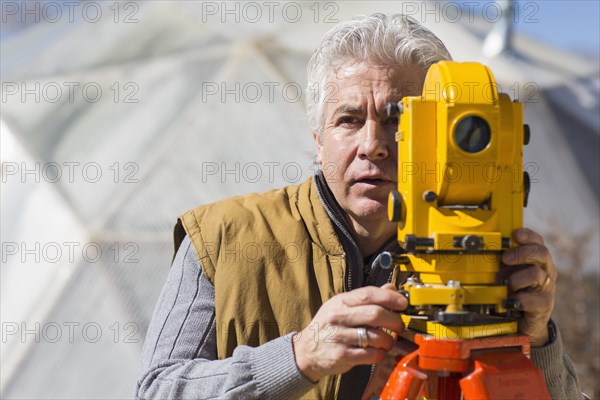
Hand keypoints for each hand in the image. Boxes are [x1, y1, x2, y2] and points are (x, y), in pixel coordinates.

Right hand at [292, 283, 406, 382]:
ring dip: (389, 340)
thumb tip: (391, 288)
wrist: (305, 350)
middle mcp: (338, 317)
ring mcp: (339, 336)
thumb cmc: (327, 326)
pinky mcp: (341, 355)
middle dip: (394, 321)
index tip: (403, 303)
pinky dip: (379, 354)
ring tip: (389, 341)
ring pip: (375, 336)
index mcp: (341, 302)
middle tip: (399, 326)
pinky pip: (370, 354)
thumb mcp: (342, 306)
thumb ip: (366, 298)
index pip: (368, 294)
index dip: (389, 298)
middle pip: (375, 314)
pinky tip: (378, 352)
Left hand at [500, 228, 556, 346]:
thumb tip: (484, 250)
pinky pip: (533, 299)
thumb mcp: (508, 272)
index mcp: (537, 260)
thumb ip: (503, 262)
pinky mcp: (544, 305)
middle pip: (542, 253)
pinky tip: (509, 301)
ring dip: (516, 278)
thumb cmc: (515, 291)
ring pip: (536, 274)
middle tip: (505, 258)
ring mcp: (547, 288)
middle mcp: (546, 271)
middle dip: (521, 253)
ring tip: (506, 285)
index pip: (537, 241)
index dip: (528, 235)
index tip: (515, 234)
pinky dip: (518, 299)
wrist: (526, 320)